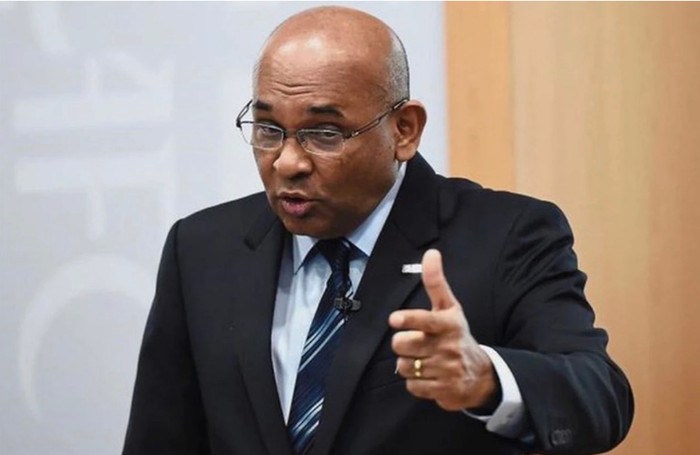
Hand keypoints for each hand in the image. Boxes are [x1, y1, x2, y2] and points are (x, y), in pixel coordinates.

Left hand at [389, 249, 498, 410]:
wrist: (481, 375)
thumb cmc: (457, 335)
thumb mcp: (450, 308)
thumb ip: (436, 282)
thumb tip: (431, 253)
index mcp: (449, 324)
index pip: (425, 321)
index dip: (408, 319)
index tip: (395, 319)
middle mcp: (448, 346)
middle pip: (404, 345)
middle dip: (402, 344)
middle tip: (412, 343)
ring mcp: (446, 370)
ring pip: (405, 366)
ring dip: (408, 364)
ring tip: (422, 359)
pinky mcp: (443, 390)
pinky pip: (412, 386)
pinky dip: (415, 382)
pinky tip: (428, 375)